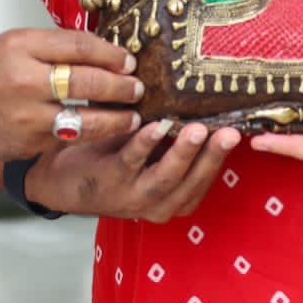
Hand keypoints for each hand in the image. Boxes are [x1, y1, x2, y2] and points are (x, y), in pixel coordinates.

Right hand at [0, 28, 143, 161]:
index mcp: (22, 47)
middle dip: (120, 86)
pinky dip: (92, 136)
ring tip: (133, 116)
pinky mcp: (27, 143)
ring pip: (84, 119)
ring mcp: (26, 116)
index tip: (128, 60)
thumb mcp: (14, 43)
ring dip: (115, 119)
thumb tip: (102, 51)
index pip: (79, 45)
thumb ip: (54, 44)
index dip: (111, 53)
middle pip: (86, 81)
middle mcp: (24, 80)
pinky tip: (106, 131)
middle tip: (137, 87)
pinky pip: (68, 139)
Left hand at [27, 119, 242, 221]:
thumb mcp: (152, 154)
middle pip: (191, 182)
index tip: (238, 134)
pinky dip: (144, 143)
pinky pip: (131, 162)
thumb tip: (201, 98)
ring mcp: (134, 197)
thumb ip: (174, 137)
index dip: (221, 160)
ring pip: (165, 177)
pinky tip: (154, 125)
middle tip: (228, 133)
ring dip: (183, 153)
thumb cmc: (117, 159)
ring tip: (197, 129)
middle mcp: (160, 204)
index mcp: (175, 199)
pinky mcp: (110, 182)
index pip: (205, 181)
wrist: (64, 177)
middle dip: (211, 157)